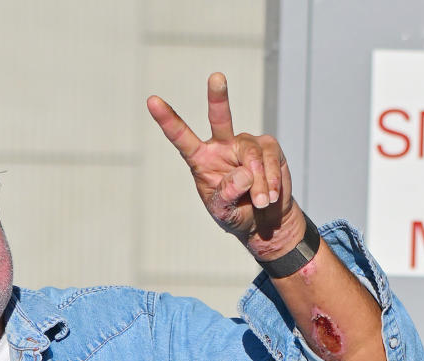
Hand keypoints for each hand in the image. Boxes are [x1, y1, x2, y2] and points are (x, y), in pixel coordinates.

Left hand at [147, 73, 304, 258]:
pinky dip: (272, 181)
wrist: (264, 220)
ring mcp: (245, 143)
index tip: (152, 101)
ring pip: (251, 156)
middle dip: (218, 97)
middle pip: (219, 118)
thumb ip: (227, 196)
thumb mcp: (223, 212)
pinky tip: (271, 196)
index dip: (167, 120)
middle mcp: (222, 145)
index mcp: (201, 160)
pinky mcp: (267, 146)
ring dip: (258, 184)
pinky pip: (269, 160)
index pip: (182, 138)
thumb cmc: (236, 213)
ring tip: (261, 203)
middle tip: (216, 77)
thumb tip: (243, 174)